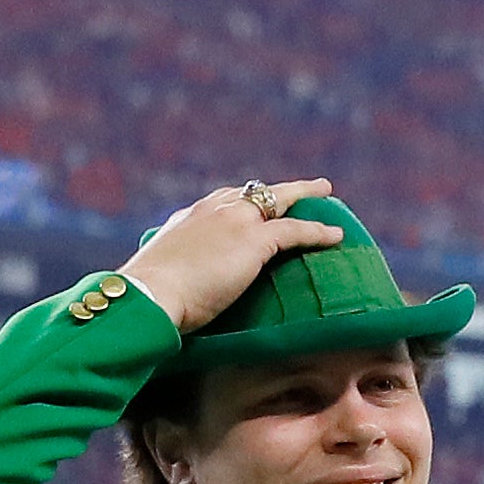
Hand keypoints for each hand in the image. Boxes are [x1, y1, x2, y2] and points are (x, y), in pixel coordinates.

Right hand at [120, 179, 344, 333]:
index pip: (223, 201)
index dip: (242, 202)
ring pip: (278, 199)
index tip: (253, 202)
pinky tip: (336, 235)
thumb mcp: (160, 277)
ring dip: (304, 195)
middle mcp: (212, 210)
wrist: (150, 295)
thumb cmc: (148, 297)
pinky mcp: (253, 241)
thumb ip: (174, 276)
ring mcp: (234, 221)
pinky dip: (317, 231)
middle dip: (276, 188)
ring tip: (325, 192)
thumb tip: (171, 294)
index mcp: (189, 218)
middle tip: (298, 185)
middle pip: (253, 192)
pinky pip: (294, 230)